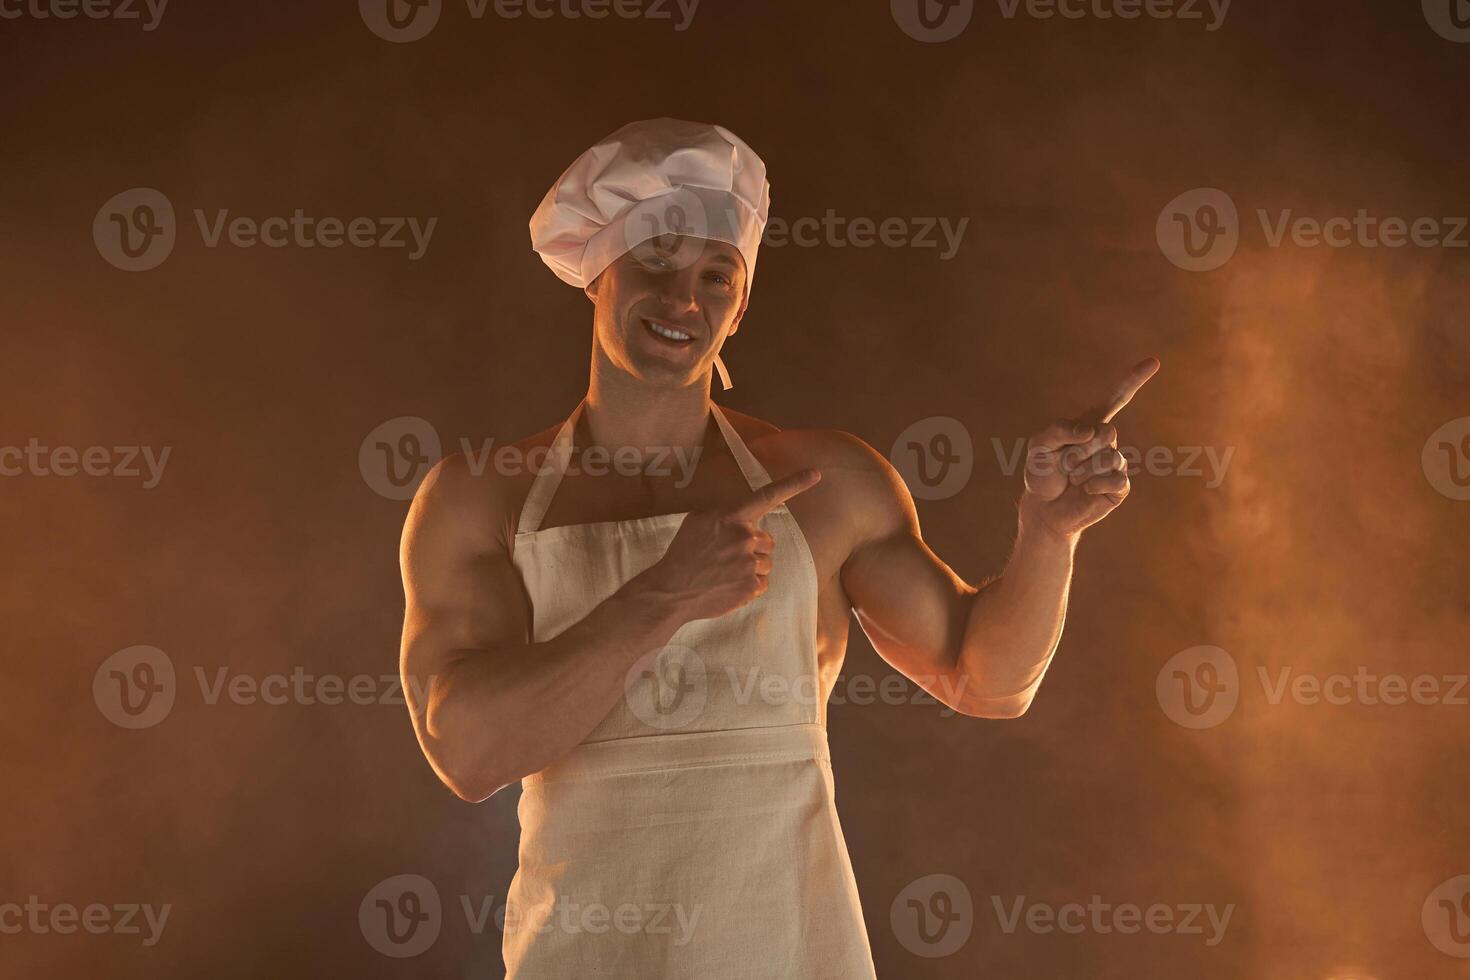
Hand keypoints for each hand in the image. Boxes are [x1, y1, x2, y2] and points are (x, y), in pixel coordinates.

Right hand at [638, 469, 821, 621]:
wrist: (670, 590)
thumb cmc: (684, 553)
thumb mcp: (699, 521)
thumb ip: (726, 515)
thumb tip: (747, 517)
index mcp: (731, 516)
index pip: (767, 495)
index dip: (794, 484)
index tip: (816, 474)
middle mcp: (745, 537)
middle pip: (767, 540)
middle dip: (753, 548)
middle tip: (726, 557)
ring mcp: (750, 563)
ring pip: (767, 562)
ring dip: (752, 568)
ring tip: (725, 573)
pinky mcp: (752, 586)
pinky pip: (763, 583)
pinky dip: (750, 586)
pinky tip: (729, 586)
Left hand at [1021, 357, 1159, 538]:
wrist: (1044, 508)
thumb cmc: (1041, 473)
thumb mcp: (1038, 447)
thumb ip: (1058, 430)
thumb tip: (1090, 430)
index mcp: (1090, 424)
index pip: (1117, 398)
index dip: (1134, 380)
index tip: (1154, 362)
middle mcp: (1107, 441)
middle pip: (1107, 432)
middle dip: (1080, 449)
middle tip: (1065, 464)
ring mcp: (1116, 463)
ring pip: (1110, 458)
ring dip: (1083, 470)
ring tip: (1072, 479)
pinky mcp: (1120, 486)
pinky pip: (1116, 479)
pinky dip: (1094, 484)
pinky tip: (1084, 490)